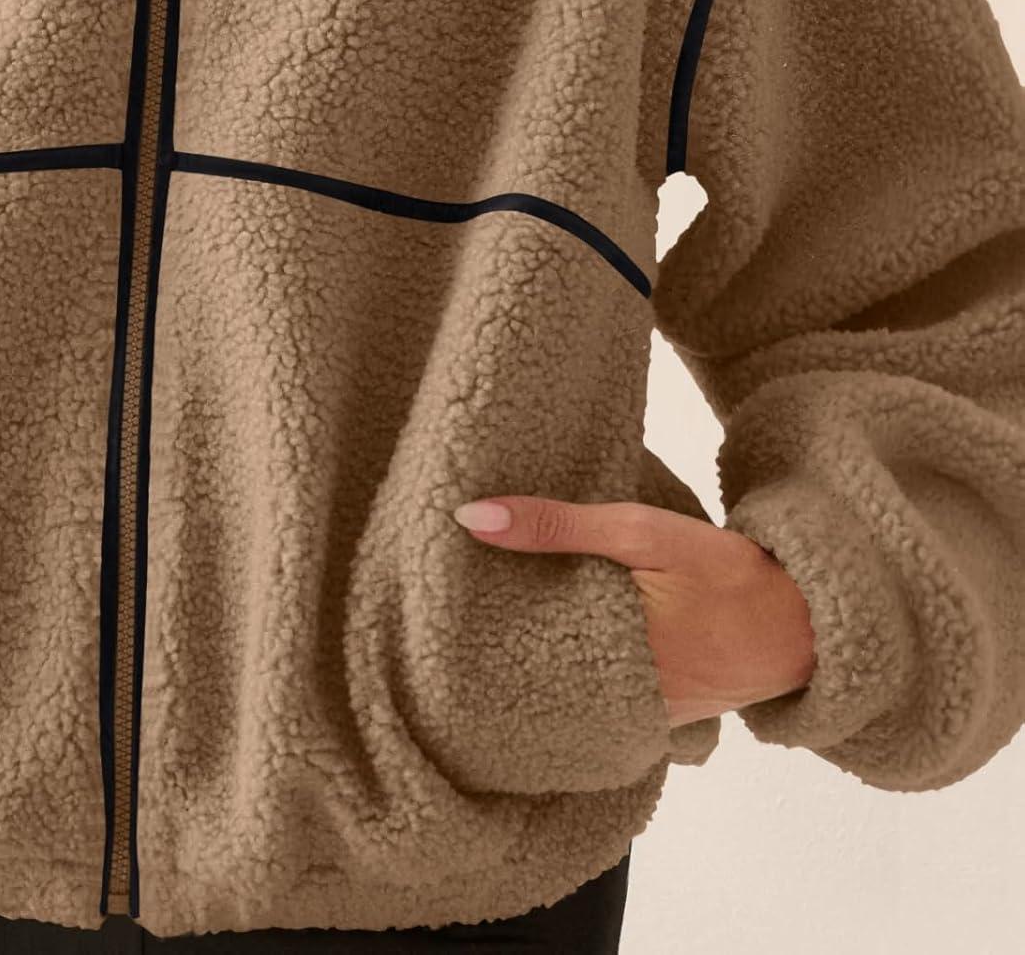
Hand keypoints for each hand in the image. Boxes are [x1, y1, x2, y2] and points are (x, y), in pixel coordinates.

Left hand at [452, 495, 816, 727]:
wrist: (806, 621)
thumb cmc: (727, 571)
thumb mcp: (642, 532)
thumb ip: (558, 525)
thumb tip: (471, 516)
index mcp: (612, 659)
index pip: (515, 657)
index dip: (474, 638)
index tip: (433, 613)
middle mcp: (620, 705)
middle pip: (533, 683)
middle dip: (496, 655)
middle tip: (445, 624)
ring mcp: (639, 722)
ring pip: (564, 697)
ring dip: (534, 667)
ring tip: (483, 637)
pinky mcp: (655, 721)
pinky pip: (598, 706)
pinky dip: (573, 679)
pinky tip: (550, 652)